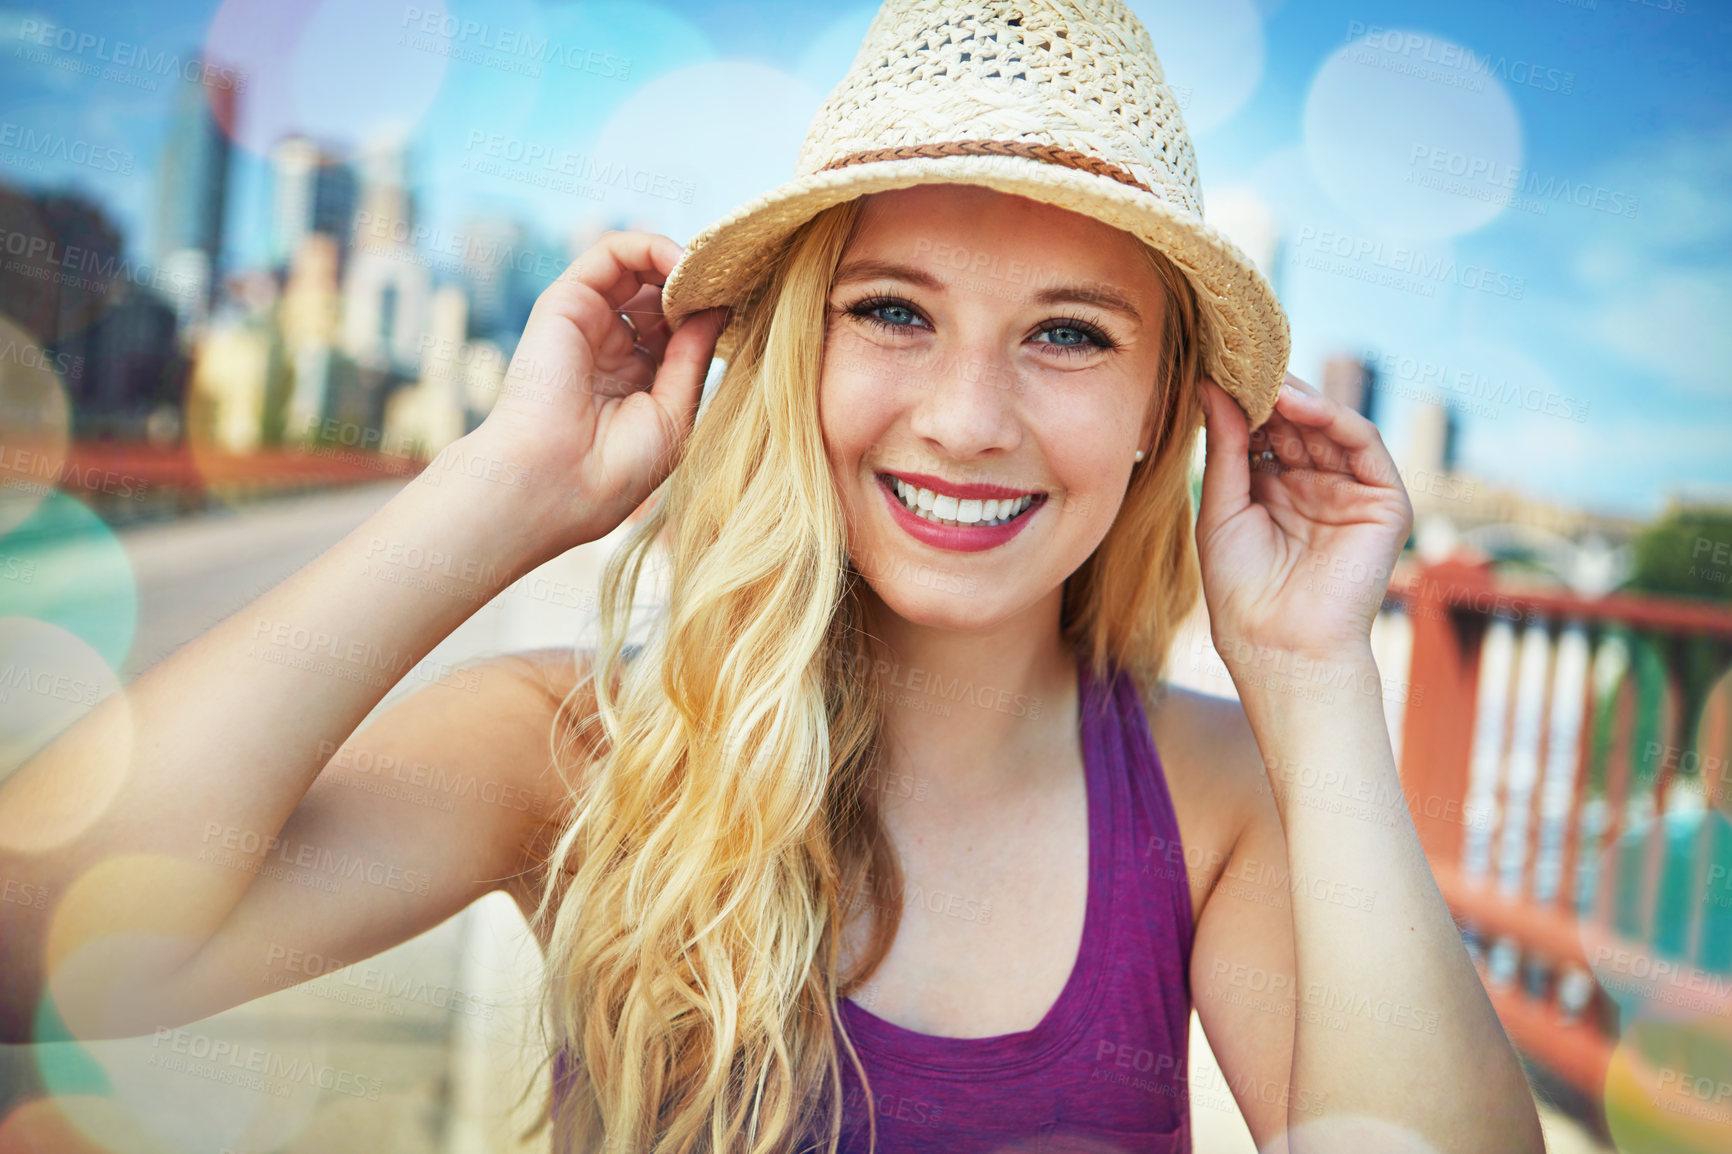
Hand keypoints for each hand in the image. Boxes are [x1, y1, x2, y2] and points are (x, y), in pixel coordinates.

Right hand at [470, 231, 728, 552]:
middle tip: (733, 286)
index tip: (744, 310)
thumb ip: (694, 354)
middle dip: (698, 286)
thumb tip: (721, 307)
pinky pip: (611, 252)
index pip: (676, 329)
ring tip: (711, 275)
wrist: (557, 482)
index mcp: (634, 378)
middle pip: (660, 293)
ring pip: (637, 266)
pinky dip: (651, 247)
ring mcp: (588, 322)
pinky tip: (683, 266)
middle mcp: (609, 345)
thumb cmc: (615, 467)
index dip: (708, 315)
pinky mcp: (567, 301)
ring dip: (680, 262)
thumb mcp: (674, 410)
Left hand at [1194, 373, 1413, 667]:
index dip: (1246, 404)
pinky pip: (1364, 446)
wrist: (1279, 645)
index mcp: (1276, 492)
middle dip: (1272, 395)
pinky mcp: (1384, 504)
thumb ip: (1224, 446)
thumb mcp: (1222, 507)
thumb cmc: (1241, 590)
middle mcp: (1316, 488)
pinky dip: (1336, 419)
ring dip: (1301, 401)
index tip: (1217, 373)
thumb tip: (1209, 385)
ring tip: (1267, 382)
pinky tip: (1300, 406)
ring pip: (1331, 429)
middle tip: (1243, 365)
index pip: (1266, 433)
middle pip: (1299, 425)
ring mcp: (1351, 494)